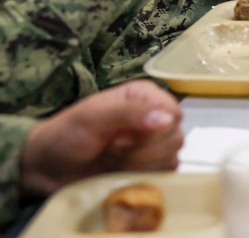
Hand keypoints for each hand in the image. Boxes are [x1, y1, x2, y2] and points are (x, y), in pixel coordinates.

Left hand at [20, 80, 182, 197]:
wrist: (49, 168)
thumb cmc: (67, 135)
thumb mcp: (93, 116)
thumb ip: (130, 113)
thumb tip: (168, 120)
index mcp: (145, 96)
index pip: (173, 112)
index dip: (152, 130)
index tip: (120, 137)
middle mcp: (154, 117)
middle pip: (175, 137)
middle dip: (142, 150)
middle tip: (112, 149)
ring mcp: (154, 144)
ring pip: (171, 157)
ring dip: (140, 165)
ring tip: (114, 160)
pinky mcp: (152, 166)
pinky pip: (166, 174)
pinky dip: (144, 177)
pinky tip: (122, 172)